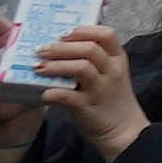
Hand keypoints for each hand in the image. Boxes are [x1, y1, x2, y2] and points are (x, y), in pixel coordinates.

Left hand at [48, 17, 139, 153]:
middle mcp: (112, 71)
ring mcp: (101, 89)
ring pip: (80, 68)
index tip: (63, 33)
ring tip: (37, 67)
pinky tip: (43, 93)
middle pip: (89, 49)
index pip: (106, 34)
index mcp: (118, 59)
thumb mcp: (111, 74)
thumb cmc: (111, 99)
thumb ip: (95, 59)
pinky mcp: (88, 108)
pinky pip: (68, 96)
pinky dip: (53, 92)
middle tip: (41, 50)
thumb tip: (63, 45)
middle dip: (61, 47)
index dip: (83, 31)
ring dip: (55, 65)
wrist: (124, 131)